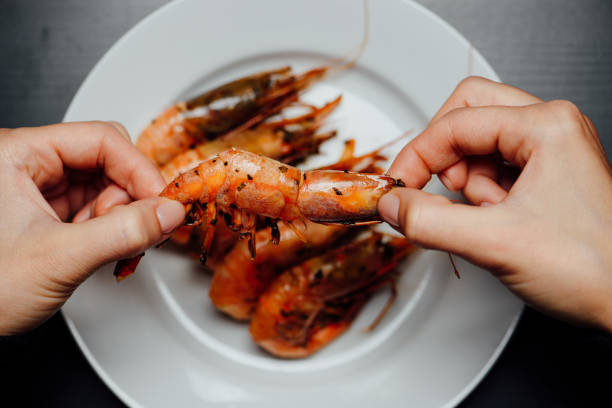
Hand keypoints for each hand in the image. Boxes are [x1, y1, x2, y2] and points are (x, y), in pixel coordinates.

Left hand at [0, 122, 184, 334]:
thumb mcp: (59, 258)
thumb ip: (122, 233)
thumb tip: (168, 212)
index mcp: (16, 154)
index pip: (101, 140)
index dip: (138, 169)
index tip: (162, 200)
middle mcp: (29, 165)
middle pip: (108, 159)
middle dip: (129, 196)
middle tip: (140, 225)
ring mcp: (41, 189)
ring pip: (108, 184)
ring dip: (122, 215)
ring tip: (111, 244)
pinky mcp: (51, 211)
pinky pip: (99, 206)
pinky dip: (112, 227)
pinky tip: (104, 247)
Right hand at [378, 77, 611, 330]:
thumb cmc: (595, 268)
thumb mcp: (496, 243)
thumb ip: (430, 222)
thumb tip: (393, 204)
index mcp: (546, 126)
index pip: (455, 124)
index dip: (417, 157)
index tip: (398, 189)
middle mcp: (551, 127)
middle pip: (468, 113)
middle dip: (444, 154)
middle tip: (439, 189)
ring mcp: (552, 148)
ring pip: (479, 141)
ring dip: (468, 181)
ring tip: (489, 216)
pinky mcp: (548, 171)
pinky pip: (494, 166)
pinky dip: (482, 193)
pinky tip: (499, 219)